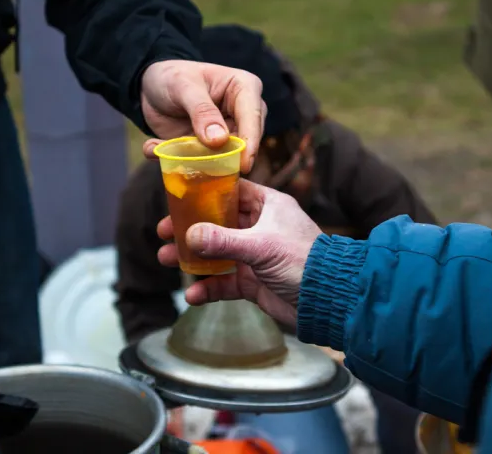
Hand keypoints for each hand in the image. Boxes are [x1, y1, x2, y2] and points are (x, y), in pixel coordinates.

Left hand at [140, 60, 265, 172]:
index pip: (253, 117)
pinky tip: (153, 148)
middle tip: (200, 164)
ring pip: (224, 158)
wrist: (151, 87)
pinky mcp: (210, 150)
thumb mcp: (183, 87)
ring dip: (197, 161)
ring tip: (168, 151)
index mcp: (245, 89)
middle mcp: (242, 114)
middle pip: (244, 143)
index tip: (244, 164)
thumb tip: (220, 140)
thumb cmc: (172, 76)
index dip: (250, 142)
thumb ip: (201, 111)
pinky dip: (178, 160)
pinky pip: (201, 163)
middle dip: (224, 157)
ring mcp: (227, 134)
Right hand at [156, 179, 322, 326]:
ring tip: (165, 259)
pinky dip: (208, 287)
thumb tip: (189, 236)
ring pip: (216, 253)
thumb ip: (223, 241)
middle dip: (189, 228)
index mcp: (268, 206)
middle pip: (216, 222)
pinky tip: (193, 294)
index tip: (177, 196)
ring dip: (191, 257)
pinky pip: (224, 282)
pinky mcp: (253, 282)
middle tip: (163, 231)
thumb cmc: (304, 262)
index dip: (203, 192)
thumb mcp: (261, 246)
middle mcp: (260, 227)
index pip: (231, 190)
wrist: (329, 302)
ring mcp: (255, 256)